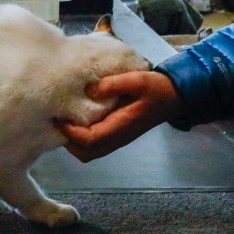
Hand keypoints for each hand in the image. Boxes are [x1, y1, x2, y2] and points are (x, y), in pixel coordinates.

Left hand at [57, 71, 179, 162]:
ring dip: (75, 142)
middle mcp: (118, 138)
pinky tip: (78, 121)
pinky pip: (96, 145)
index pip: (90, 140)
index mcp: (121, 127)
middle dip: (69, 141)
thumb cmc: (156, 88)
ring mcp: (119, 139)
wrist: (174, 96)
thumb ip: (113, 84)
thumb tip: (89, 89)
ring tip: (65, 121)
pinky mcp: (119, 135)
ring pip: (91, 152)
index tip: (59, 116)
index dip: (71, 132)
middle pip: (87, 153)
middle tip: (58, 121)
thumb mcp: (137, 80)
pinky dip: (83, 139)